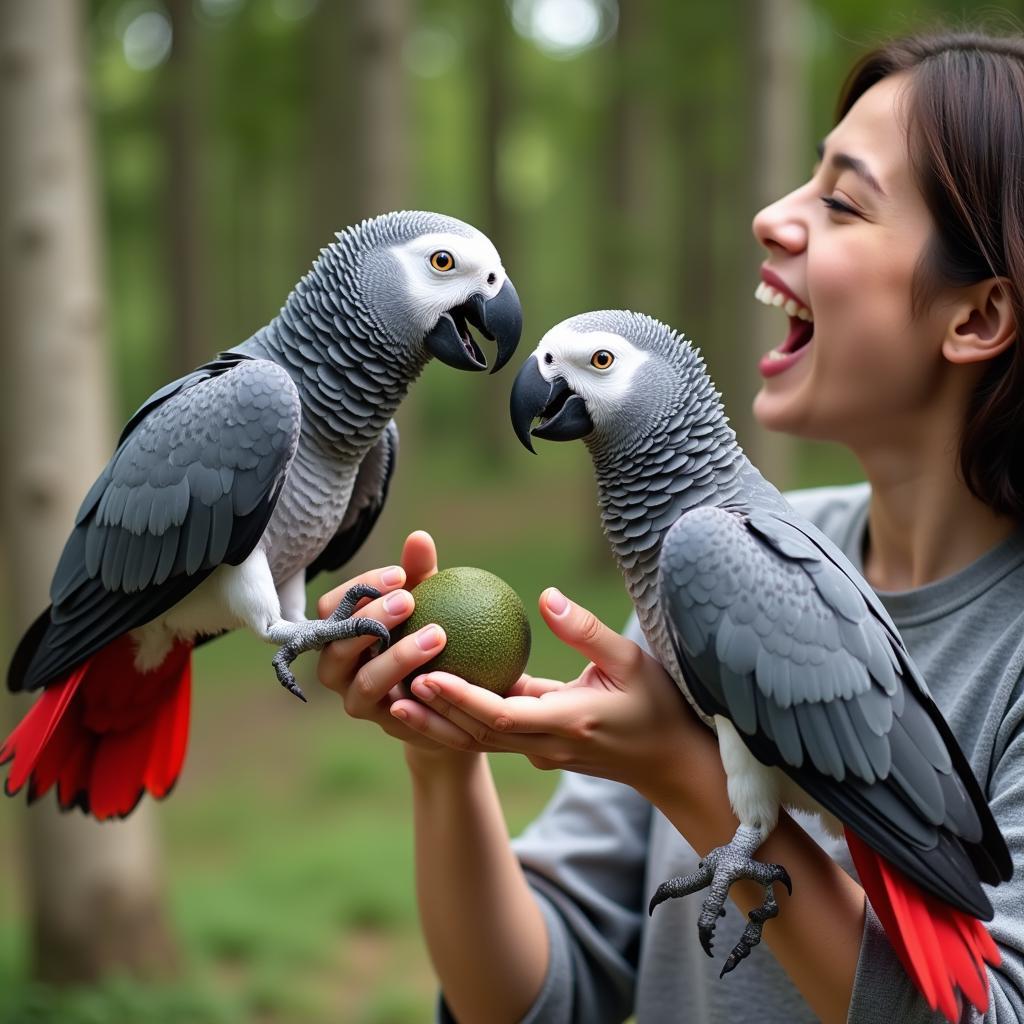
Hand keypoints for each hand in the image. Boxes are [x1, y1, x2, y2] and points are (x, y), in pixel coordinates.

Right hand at [316, 531, 484, 761]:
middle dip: (370, 619)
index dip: (361, 588)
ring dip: (398, 657)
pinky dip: (413, 692)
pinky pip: (393, 711)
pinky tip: (441, 674)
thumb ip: (419, 573)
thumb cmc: (429, 635)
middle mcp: (338, 665)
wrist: (444, 695)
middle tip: (410, 599)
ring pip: (365, 680)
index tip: (400, 574)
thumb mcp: (428, 602)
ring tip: (437, 635)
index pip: (334, 605)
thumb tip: (419, 537)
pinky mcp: (383, 723)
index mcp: (341, 630)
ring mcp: (356, 698)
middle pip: (337, 642)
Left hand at [390, 587, 701, 792]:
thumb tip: (544, 596)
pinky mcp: (541, 752)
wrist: (670, 763)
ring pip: (480, 742)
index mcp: (568, 721)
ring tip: (396, 699)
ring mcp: (543, 754)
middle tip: (393, 686)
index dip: (461, 698)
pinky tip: (437, 700)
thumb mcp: (631, 659)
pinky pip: (494, 738)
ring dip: (439, 724)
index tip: (427, 676)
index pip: (502, 714)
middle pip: (477, 734)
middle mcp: (548, 745)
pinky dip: (462, 723)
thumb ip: (585, 630)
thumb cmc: (657, 705)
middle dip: (434, 714)